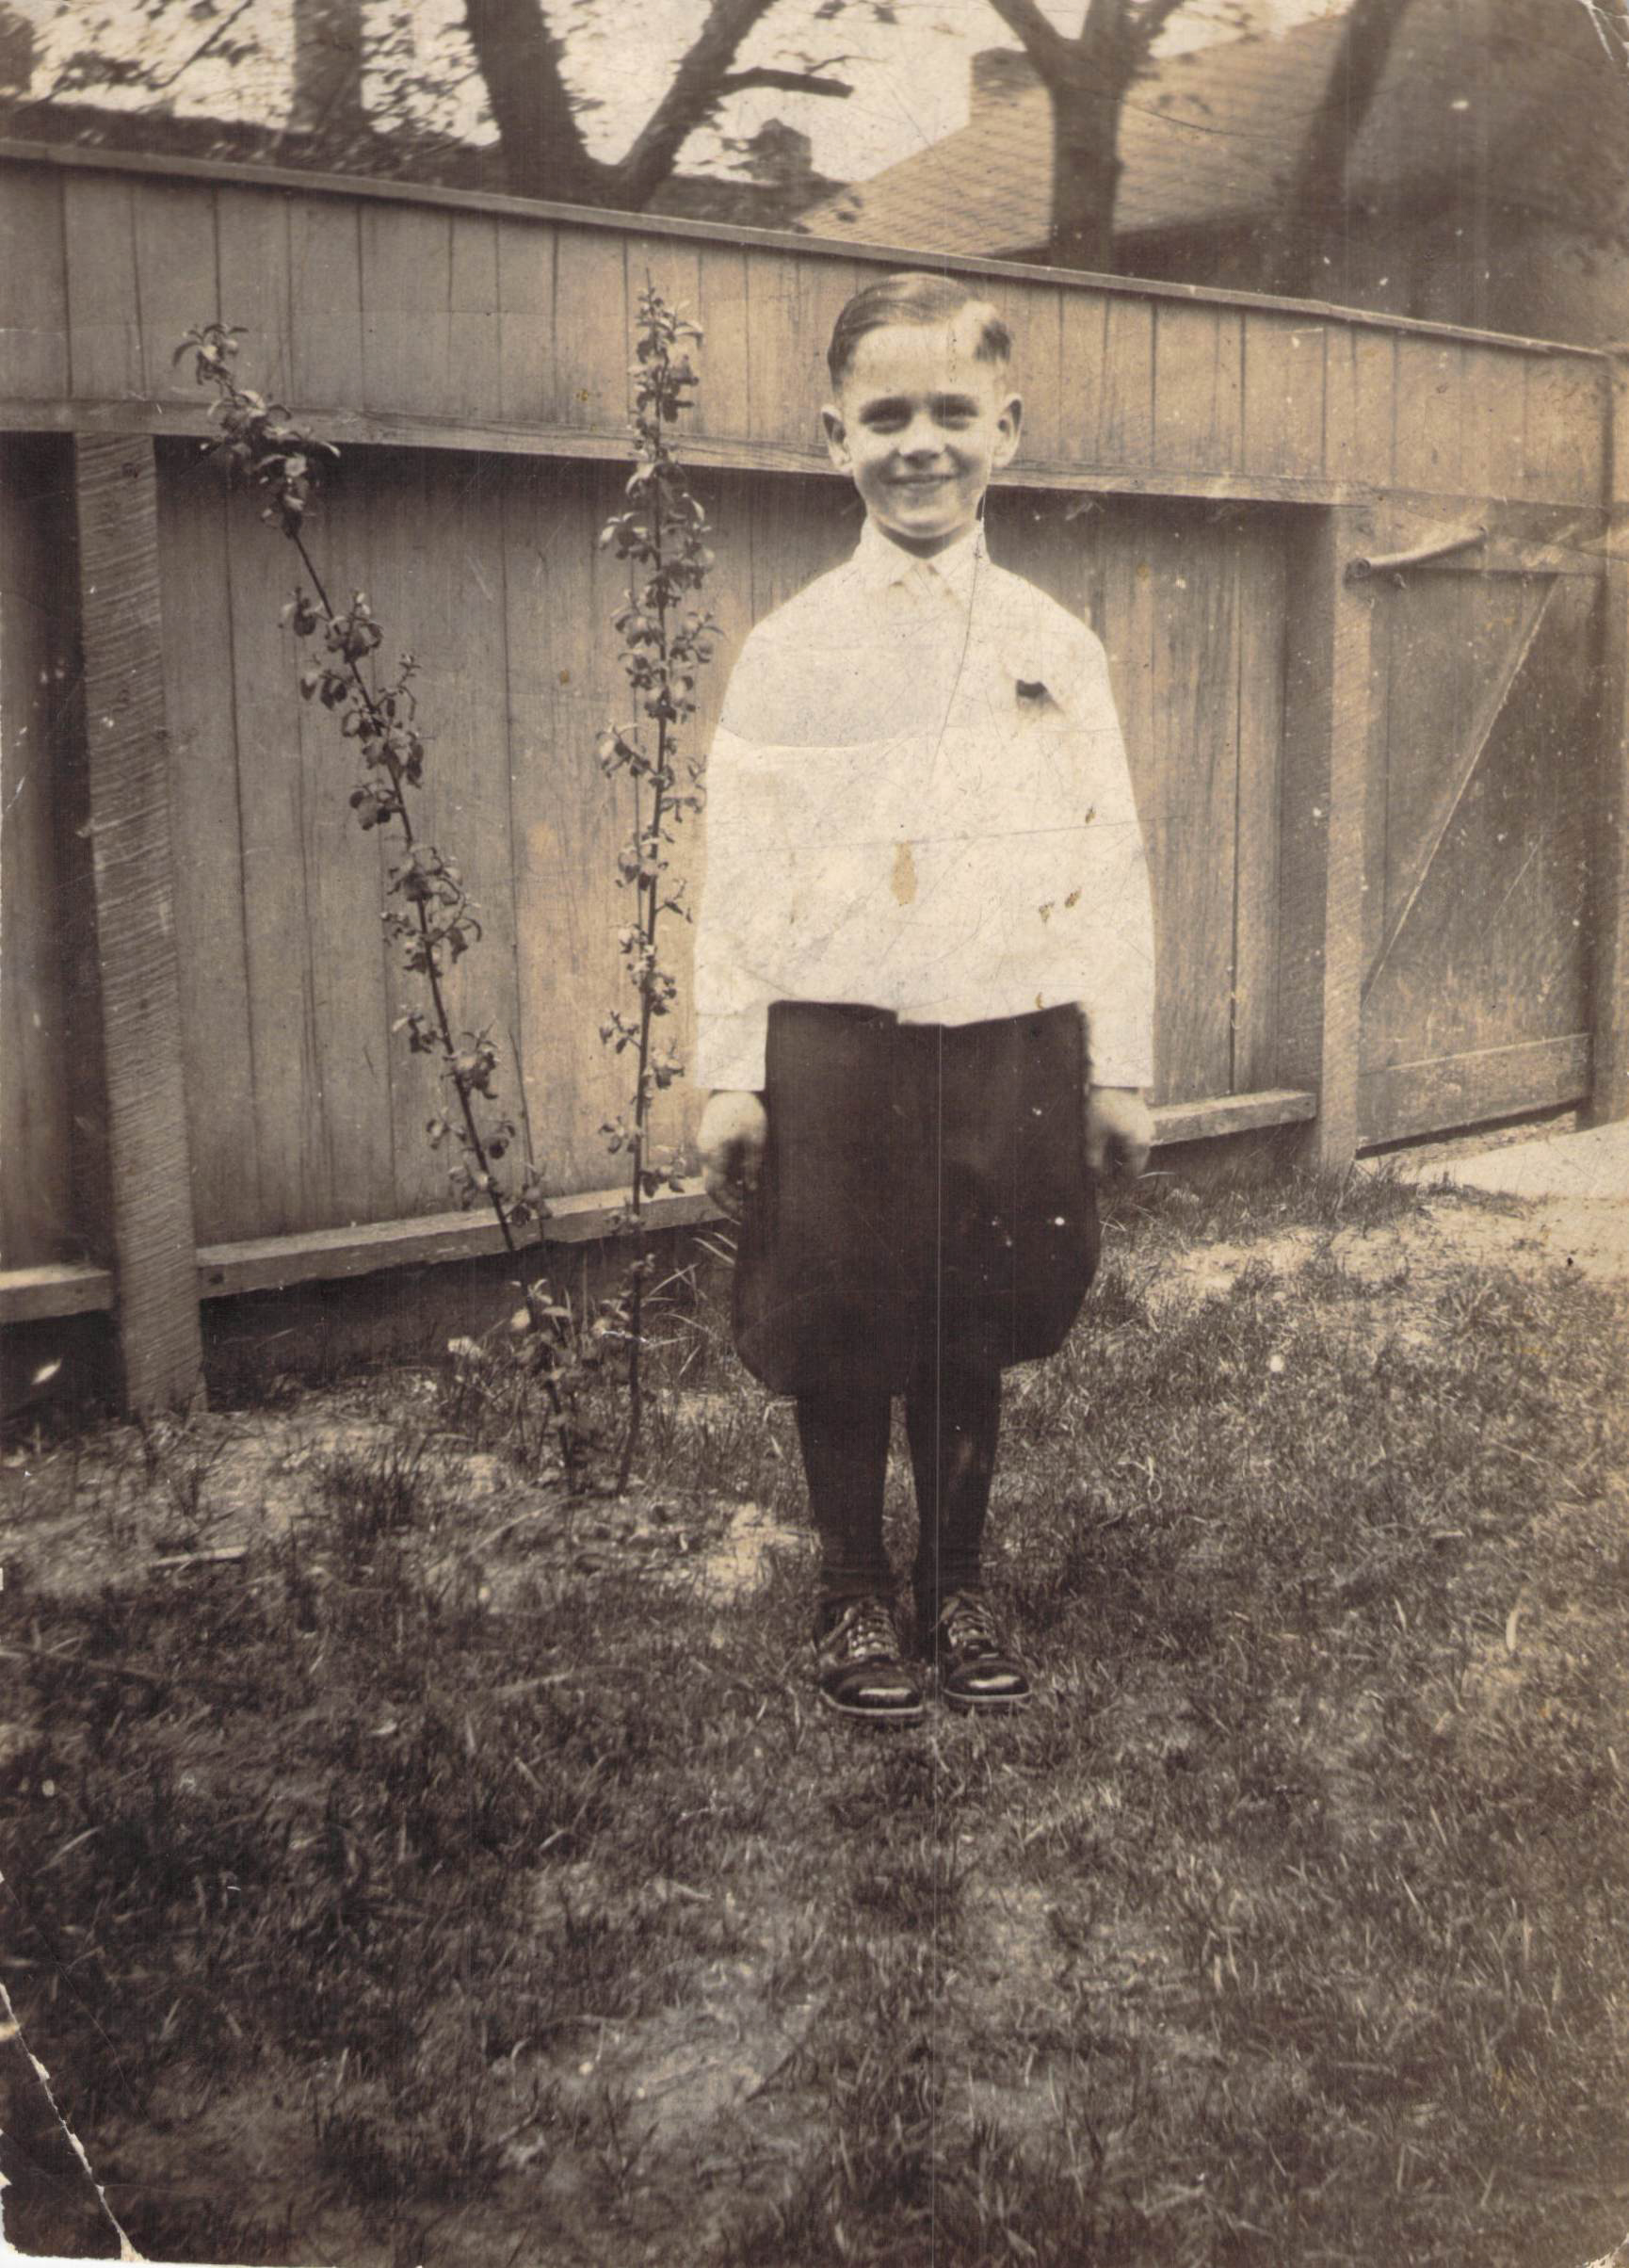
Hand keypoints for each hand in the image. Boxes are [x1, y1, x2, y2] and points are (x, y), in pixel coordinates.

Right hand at [698, 1090, 767, 1219]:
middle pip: (712, 1184)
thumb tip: (750, 1189)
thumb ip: (751, 1166)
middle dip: (729, 1199)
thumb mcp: (755, 1139)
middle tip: (747, 1209)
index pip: (714, 1188)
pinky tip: (744, 1175)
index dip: (727, 1205)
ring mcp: (704, 1145)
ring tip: (749, 1193)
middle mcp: (703, 1152)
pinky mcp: (709, 1140)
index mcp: (712, 1153)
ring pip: (714, 1175)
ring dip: (729, 1186)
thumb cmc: (745, 1109)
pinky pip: (716, 1164)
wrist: (732, 1083)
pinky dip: (728, 1173)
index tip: (741, 1215)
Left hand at [1086, 1085, 1152, 1180]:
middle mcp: (1148, 1138)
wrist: (1114, 1076)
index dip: (1118, 1184)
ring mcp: (1147, 1127)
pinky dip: (1125, 1147)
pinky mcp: (1143, 1119)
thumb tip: (1095, 1179)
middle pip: (1136, 1164)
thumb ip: (1094, 1160)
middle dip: (1121, 1173)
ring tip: (1105, 1162)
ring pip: (1136, 1152)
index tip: (1106, 1190)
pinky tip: (1111, 1145)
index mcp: (1138, 1146)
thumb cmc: (1104, 1106)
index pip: (1131, 1174)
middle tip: (1104, 1179)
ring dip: (1122, 1159)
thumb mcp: (1094, 1135)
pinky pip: (1136, 1140)